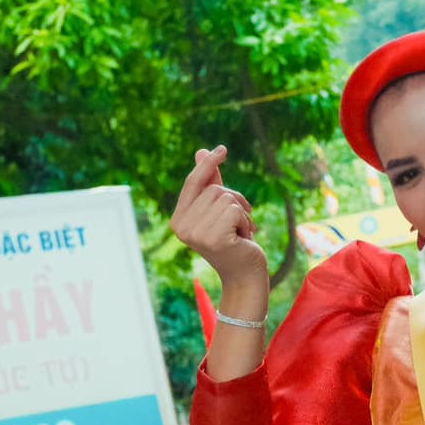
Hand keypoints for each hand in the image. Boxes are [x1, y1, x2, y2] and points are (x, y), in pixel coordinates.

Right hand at [169, 146, 265, 283]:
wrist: (245, 275)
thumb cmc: (234, 242)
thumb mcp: (221, 210)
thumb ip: (210, 183)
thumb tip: (201, 151)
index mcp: (178, 220)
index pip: (192, 183)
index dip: (208, 165)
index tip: (222, 149)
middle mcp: (181, 227)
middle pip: (214, 189)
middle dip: (235, 200)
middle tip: (241, 222)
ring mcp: (195, 234)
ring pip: (225, 198)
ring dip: (242, 212)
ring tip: (241, 231)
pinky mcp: (213, 238)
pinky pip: (235, 210)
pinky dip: (246, 221)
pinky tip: (244, 238)